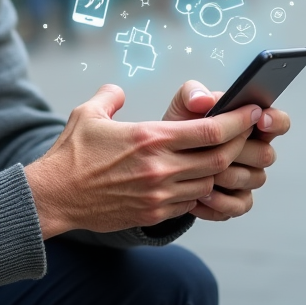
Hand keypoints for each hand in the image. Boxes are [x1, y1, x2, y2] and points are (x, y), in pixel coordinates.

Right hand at [24, 85, 262, 237]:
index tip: (253, 110)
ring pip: (209, 182)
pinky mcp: (152, 213)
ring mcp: (158, 195)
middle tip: (248, 131)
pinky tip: (197, 177)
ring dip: (220, 168)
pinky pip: (190, 202)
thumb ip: (110, 96)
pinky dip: (200, 189)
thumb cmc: (70, 153)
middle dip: (239, 143)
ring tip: (224, 153)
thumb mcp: (88, 113)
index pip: (209, 131)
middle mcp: (159, 168)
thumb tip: (119, 90)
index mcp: (149, 138)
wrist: (53, 198)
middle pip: (218, 158)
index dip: (237, 121)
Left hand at [162, 81, 289, 221]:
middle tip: (214, 148)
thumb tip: (203, 99)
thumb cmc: (179, 131)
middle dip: (240, 151)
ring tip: (201, 171)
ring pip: (254, 179)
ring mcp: (249, 176)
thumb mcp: (181, 107)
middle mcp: (255, 150)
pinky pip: (241, 205)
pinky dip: (221, 201)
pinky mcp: (238, 200)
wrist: (163, 162)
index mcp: (249, 124)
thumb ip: (192, 93)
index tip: (259, 118)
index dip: (275, 121)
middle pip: (266, 154)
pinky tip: (202, 195)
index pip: (278, 121)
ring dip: (228, 175)